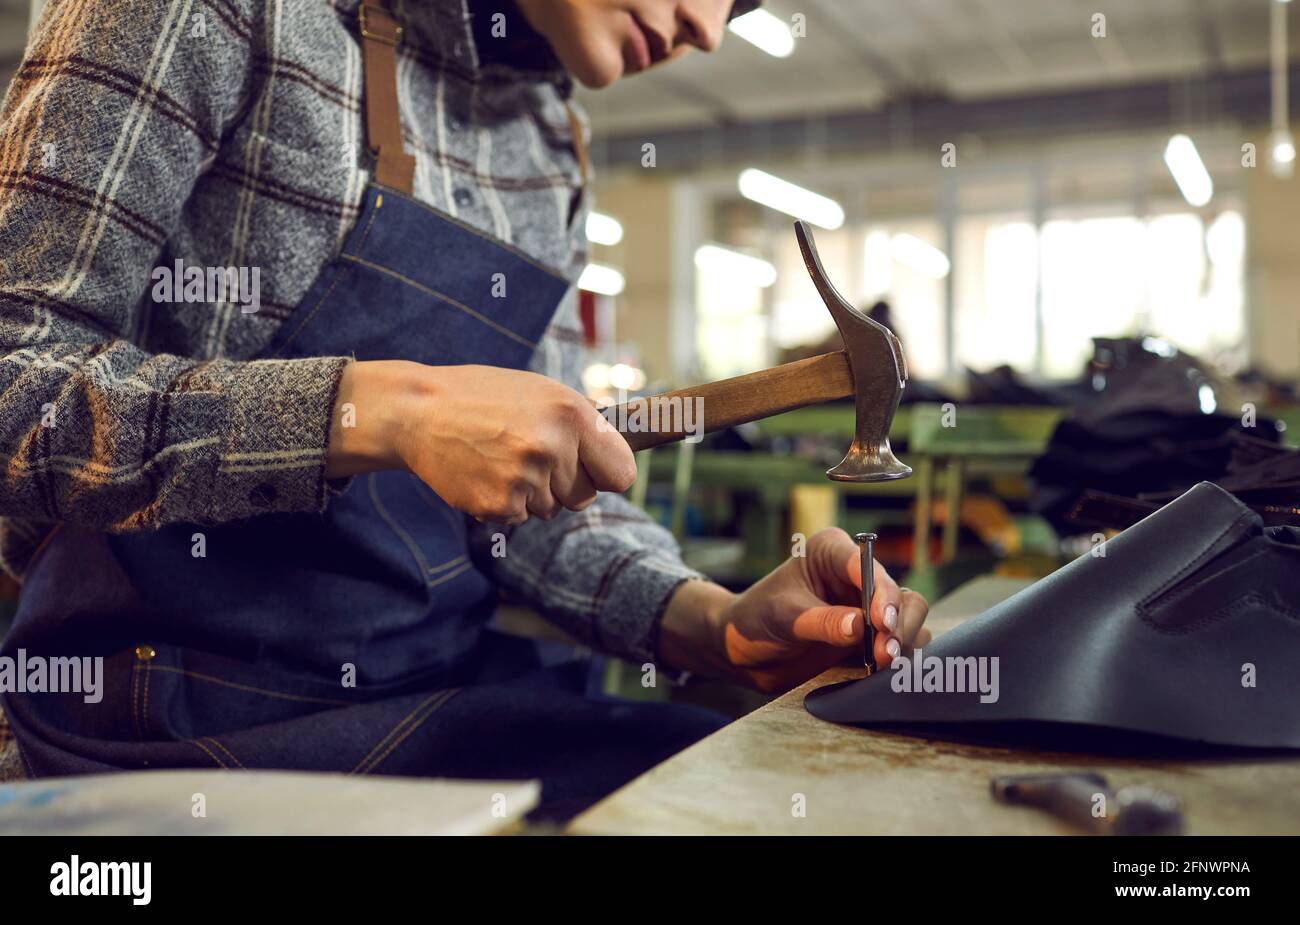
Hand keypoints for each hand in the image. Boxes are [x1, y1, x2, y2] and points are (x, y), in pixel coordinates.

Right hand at [325, 360, 635, 523]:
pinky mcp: (498, 504)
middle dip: (564, 484)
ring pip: (550, 509)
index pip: (622, 473)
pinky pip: (518, 517)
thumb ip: (580, 424)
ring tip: (500, 458)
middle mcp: (552, 447)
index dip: (607, 474)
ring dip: (531, 493)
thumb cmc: (485, 398)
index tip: (596, 471)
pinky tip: (484, 473)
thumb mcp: (541, 393)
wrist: (419, 411)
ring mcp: (525, 478)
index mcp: (572, 414)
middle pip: (584, 497)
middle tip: (529, 455)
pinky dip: (504, 502)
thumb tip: (621, 453)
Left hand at [659, 528, 931, 693]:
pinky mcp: (870, 635)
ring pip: (908, 617)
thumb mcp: (784, 618)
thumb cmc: (756, 620)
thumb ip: (822, 622)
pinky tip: (885, 671)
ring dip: (903, 640)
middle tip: (886, 652)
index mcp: (831, 553)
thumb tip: (860, 627)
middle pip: (900, 593)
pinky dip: (900, 654)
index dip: (882, 592)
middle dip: (898, 622)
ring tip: (886, 662)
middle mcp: (855, 575)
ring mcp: (866, 606)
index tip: (882, 622)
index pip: (867, 565)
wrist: (745, 651)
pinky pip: (900, 641)